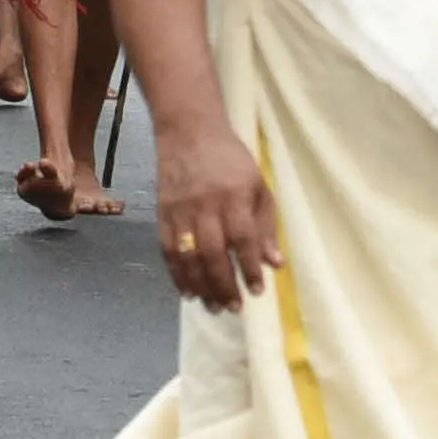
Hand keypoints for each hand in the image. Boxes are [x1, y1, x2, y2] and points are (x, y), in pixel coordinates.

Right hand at [152, 116, 281, 309]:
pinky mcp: (162, 213)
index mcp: (234, 195)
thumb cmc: (230, 159)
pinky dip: (177, 274)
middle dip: (224, 285)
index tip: (258, 290)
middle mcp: (206, 204)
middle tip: (234, 307)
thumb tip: (275, 263)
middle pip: (213, 253)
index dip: (250, 267)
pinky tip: (188, 291)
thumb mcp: (258, 184)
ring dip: (201, 286)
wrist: (189, 131)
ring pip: (189, 256)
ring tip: (213, 306)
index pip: (243, 238)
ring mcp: (180, 210)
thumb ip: (266, 225)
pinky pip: (168, 250)